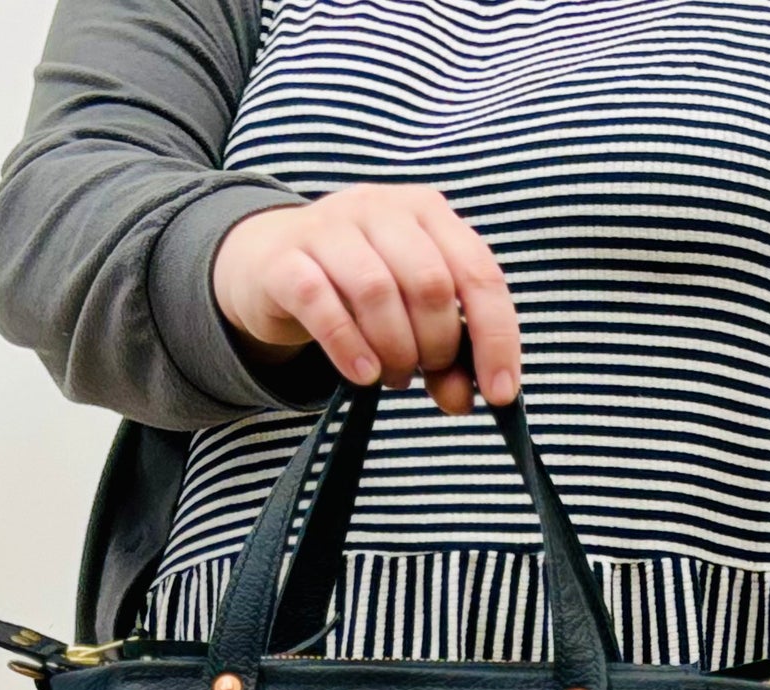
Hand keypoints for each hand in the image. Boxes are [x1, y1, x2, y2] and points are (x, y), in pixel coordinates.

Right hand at [212, 183, 521, 413]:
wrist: (269, 264)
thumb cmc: (355, 289)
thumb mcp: (411, 315)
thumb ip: (446, 355)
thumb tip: (464, 401)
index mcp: (428, 213)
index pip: (480, 275)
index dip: (495, 339)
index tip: (500, 395)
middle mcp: (381, 208)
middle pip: (430, 285)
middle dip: (437, 347)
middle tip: (422, 375)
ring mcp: (329, 226)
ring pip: (377, 292)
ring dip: (395, 351)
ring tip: (392, 376)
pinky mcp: (285, 258)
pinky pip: (321, 302)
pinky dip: (348, 345)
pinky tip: (362, 374)